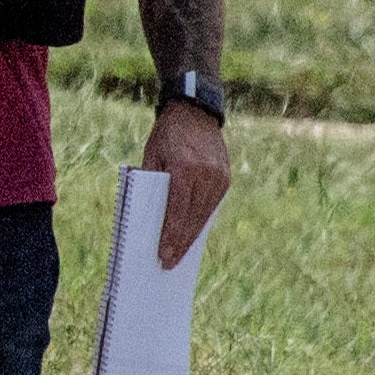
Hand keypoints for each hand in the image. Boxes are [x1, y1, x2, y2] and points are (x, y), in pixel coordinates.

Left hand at [145, 98, 229, 265]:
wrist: (194, 111)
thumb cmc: (166, 135)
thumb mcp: (151, 156)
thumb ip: (151, 184)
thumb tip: (149, 221)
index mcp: (184, 168)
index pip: (176, 212)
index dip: (170, 237)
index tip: (164, 256)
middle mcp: (205, 174)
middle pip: (192, 219)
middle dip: (180, 243)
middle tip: (169, 263)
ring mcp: (219, 176)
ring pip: (204, 216)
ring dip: (192, 236)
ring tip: (179, 254)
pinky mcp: (225, 178)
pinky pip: (212, 206)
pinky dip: (201, 221)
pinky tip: (191, 234)